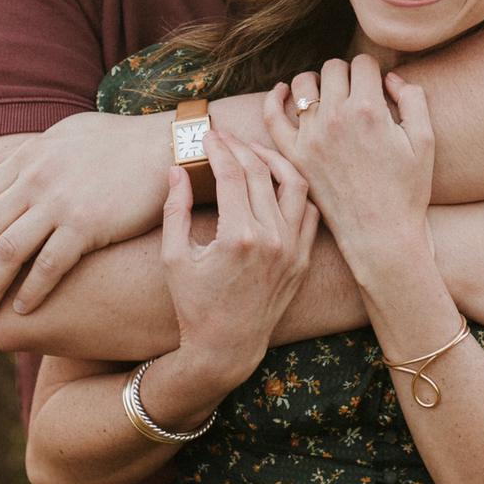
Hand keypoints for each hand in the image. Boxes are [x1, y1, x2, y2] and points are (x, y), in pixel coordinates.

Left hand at [0, 111, 166, 314]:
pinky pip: (48, 266)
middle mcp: (36, 179)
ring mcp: (60, 202)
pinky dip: (31, 291)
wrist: (165, 146)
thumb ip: (16, 153)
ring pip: (7, 251)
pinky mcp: (87, 224)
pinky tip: (24, 308)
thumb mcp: (61, 135)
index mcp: (27, 157)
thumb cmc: (118, 141)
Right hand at [161, 133, 318, 389]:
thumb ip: (175, 209)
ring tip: (255, 151)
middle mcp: (273, 239)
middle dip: (241, 147)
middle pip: (262, 172)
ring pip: (296, 184)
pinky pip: (309, 211)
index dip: (218, 148)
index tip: (207, 135)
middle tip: (226, 137)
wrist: (227, 348)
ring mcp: (293, 249)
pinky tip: (277, 183)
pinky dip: (296, 190)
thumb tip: (176, 169)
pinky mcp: (303, 258)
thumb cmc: (194, 304)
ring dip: (276, 160)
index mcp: (238, 236)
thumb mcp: (174, 257)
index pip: (232, 173)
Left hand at [262, 56, 431, 263]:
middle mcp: (336, 118)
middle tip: (355, 92)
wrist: (381, 235)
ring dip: (317, 83)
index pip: (363, 64)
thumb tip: (390, 77)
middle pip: (334, 68)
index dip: (373, 71)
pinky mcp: (294, 156)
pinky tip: (284, 92)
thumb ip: (413, 99)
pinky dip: (276, 98)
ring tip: (328, 95)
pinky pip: (273, 116)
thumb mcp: (424, 141)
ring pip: (304, 84)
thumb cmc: (408, 191)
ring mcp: (310, 137)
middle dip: (347, 74)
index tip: (375, 84)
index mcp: (369, 110)